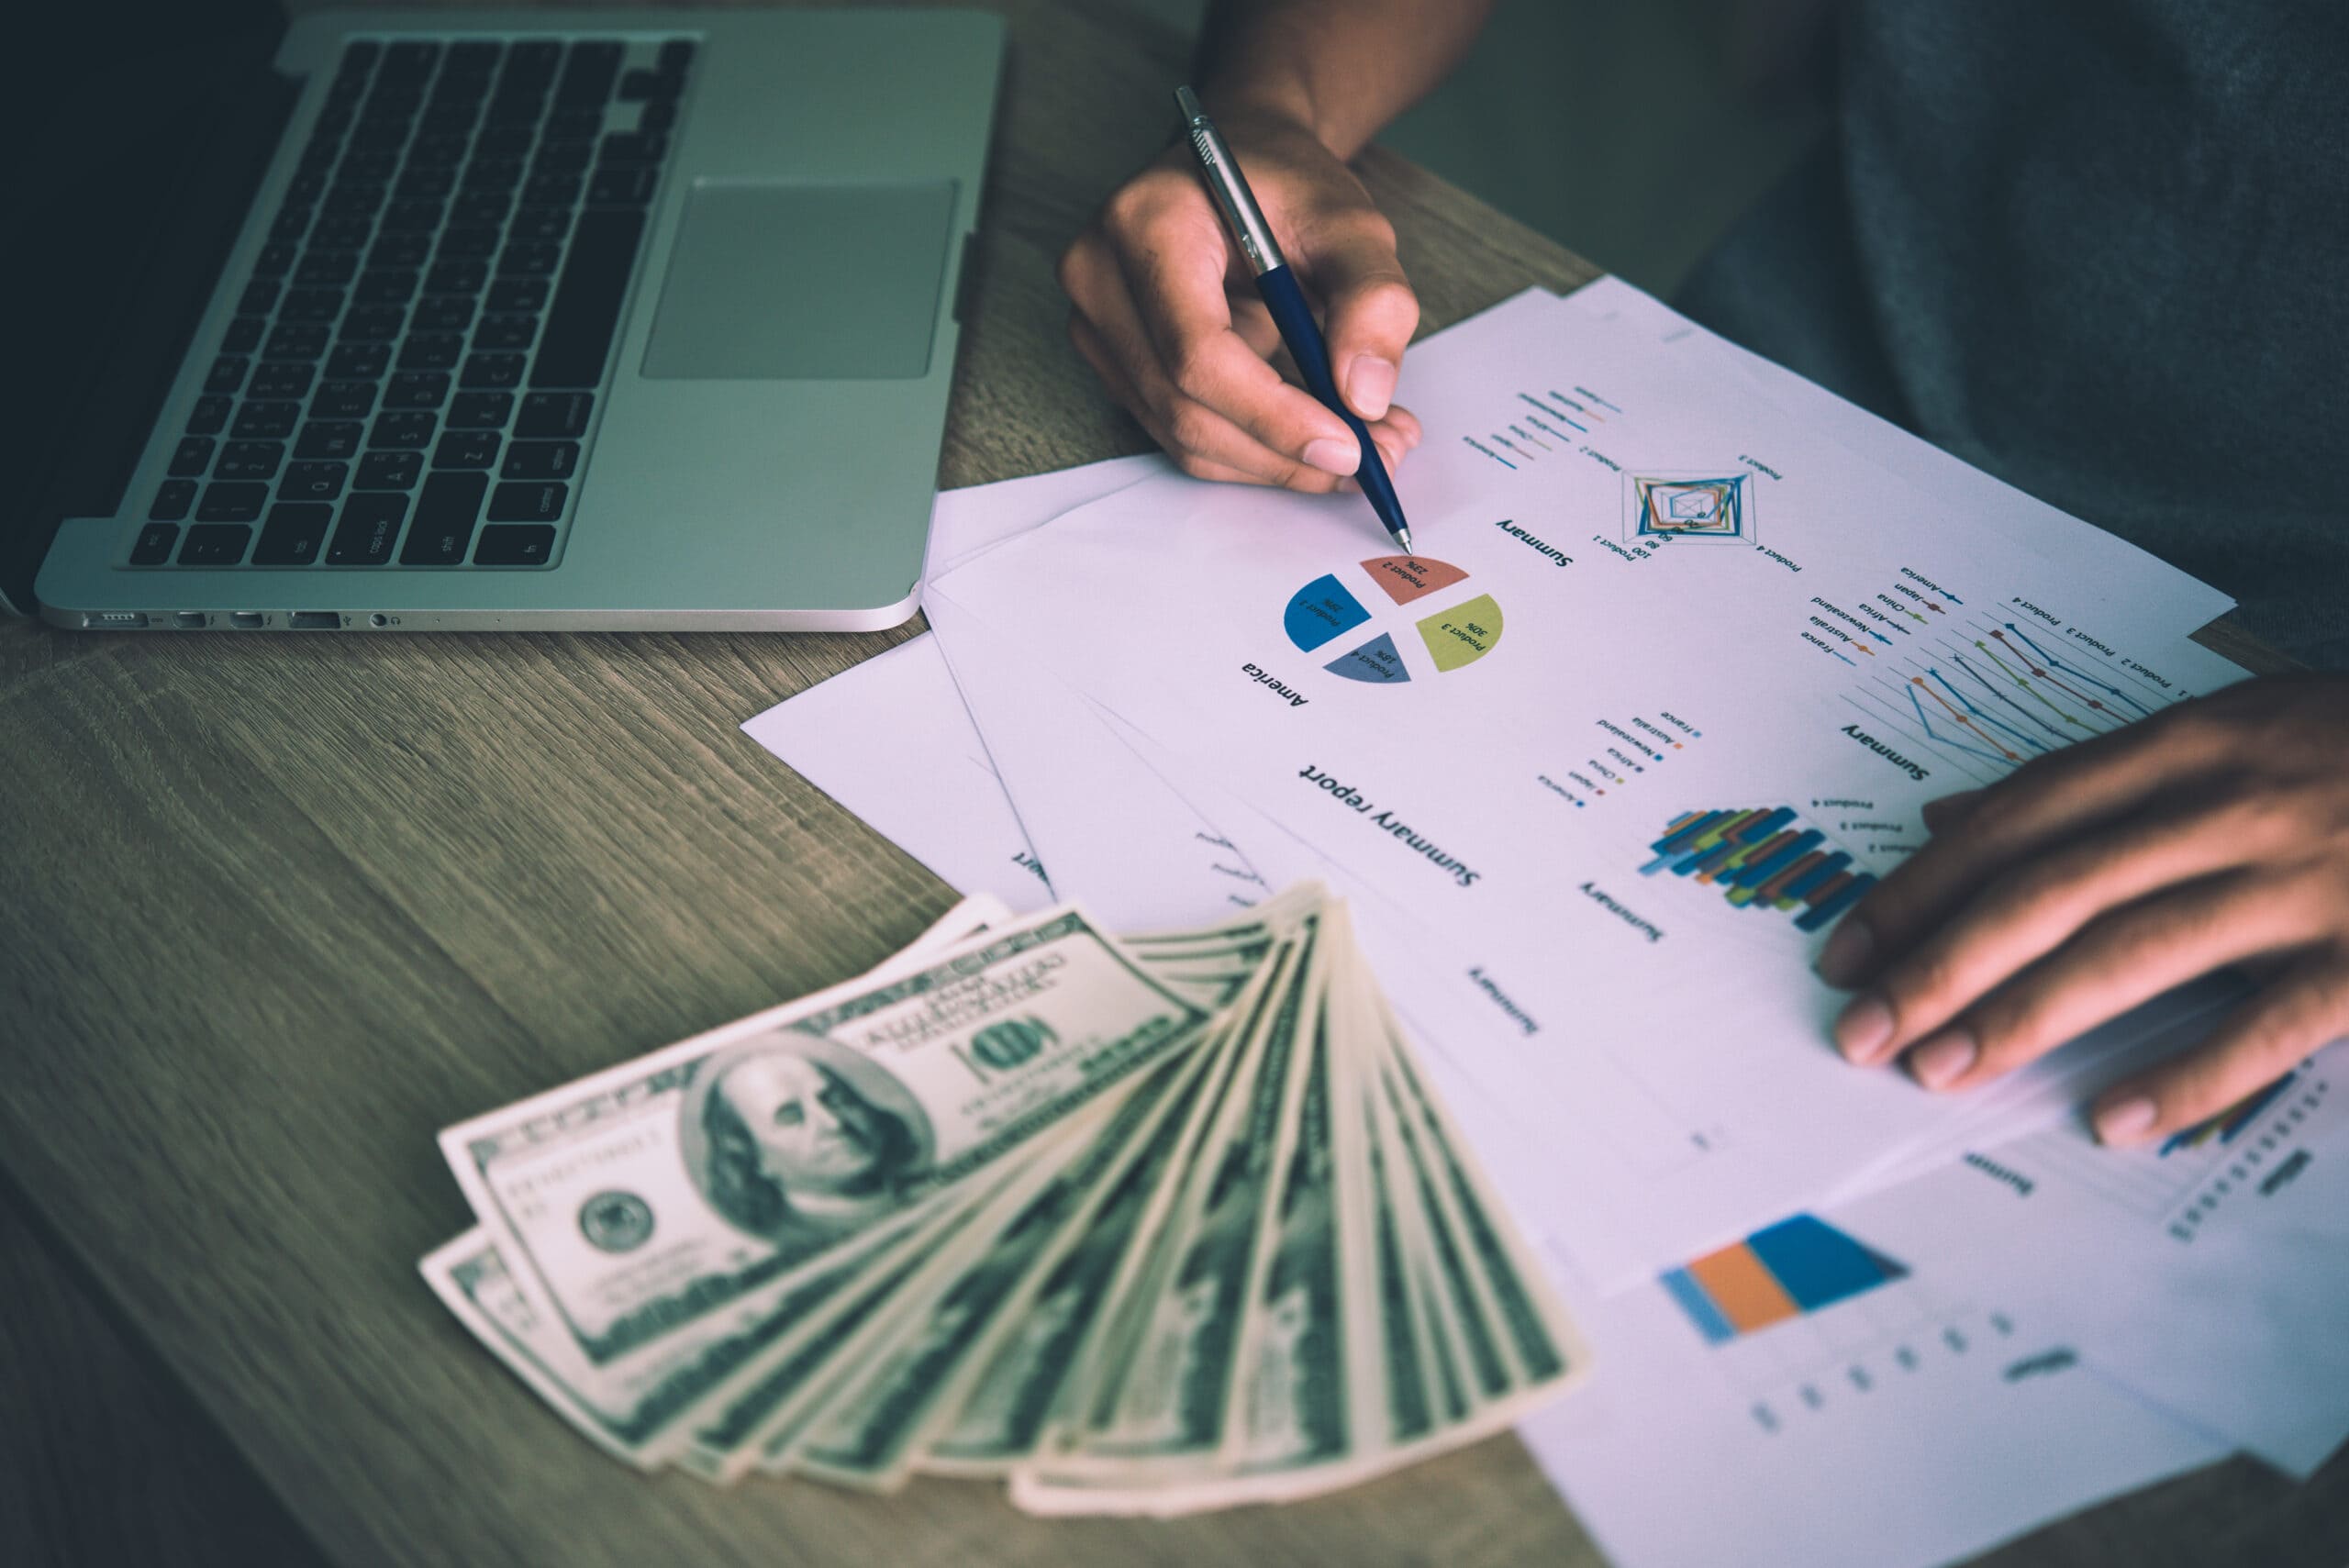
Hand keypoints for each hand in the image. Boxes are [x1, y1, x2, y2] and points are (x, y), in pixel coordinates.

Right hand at [1058, 106, 1422, 490]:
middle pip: (1183, 408)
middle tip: (1375, 460)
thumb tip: (1366, 397)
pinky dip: (1253, 449)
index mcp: (1147, 223)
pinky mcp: (1111, 359)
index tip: (1349, 447)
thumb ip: (1372, 300)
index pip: (1198, 352)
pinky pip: (1180, 431)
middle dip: (1284, 452)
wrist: (1239, 168)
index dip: (1273, 415)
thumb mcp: (1351, 223)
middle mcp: (1099, 275)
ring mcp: (1095, 322)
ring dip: (1274, 461)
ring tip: (1363, 446)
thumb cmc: (1287, 187)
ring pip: (1181, 435)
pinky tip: (1314, 434)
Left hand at [1815, 673, 2348, 1145]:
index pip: (2019, 819)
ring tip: (1943, 1070)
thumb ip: (2095, 777)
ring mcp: (2307, 879)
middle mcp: (2234, 804)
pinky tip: (2114, 1120)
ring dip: (2025, 1018)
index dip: (1923, 886)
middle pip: (2050, 888)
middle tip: (1862, 1028)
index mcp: (2193, 741)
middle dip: (1940, 963)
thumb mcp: (2231, 724)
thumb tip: (1949, 816)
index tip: (1850, 945)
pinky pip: (2266, 1025)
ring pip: (2133, 953)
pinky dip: (2186, 1075)